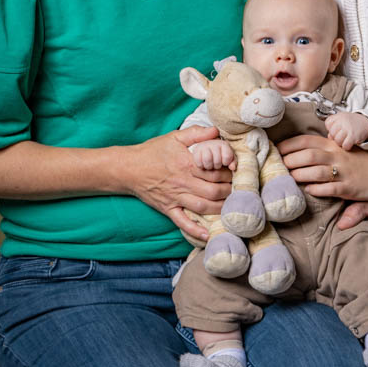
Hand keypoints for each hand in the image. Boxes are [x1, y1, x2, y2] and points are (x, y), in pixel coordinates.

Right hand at [121, 126, 231, 241]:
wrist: (128, 168)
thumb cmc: (153, 151)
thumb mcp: (174, 137)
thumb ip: (197, 133)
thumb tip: (216, 131)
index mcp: (186, 164)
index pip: (215, 171)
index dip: (229, 173)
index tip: (236, 172)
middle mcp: (183, 182)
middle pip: (213, 191)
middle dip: (229, 191)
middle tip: (239, 190)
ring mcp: (175, 198)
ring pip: (203, 207)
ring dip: (220, 209)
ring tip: (232, 207)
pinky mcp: (168, 209)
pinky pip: (182, 222)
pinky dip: (195, 230)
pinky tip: (207, 235)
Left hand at [278, 134, 367, 201]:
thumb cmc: (363, 161)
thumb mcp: (344, 149)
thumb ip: (325, 149)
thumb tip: (302, 151)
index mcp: (334, 145)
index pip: (306, 140)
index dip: (288, 145)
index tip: (275, 150)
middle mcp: (337, 156)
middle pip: (307, 155)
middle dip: (289, 160)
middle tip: (277, 167)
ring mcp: (343, 172)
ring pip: (315, 172)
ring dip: (299, 175)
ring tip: (289, 179)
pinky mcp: (350, 187)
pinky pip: (329, 189)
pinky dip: (315, 190)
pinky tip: (307, 190)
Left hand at [325, 111, 367, 149]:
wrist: (367, 123)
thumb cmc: (353, 122)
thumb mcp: (343, 120)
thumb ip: (334, 127)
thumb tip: (329, 137)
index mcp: (339, 116)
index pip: (328, 123)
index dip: (331, 129)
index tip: (337, 130)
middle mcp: (343, 121)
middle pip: (332, 133)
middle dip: (335, 137)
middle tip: (341, 136)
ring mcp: (348, 128)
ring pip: (337, 140)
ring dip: (340, 143)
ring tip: (345, 140)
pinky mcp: (353, 136)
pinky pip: (345, 145)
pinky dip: (346, 146)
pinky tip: (349, 143)